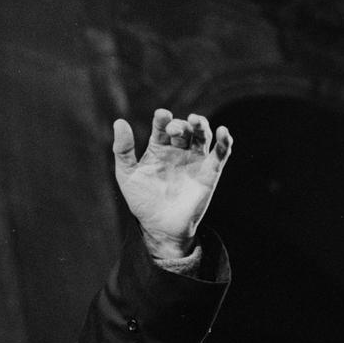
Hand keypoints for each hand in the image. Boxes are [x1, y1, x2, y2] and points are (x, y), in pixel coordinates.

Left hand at [111, 109, 232, 259]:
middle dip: (179, 124)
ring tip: (196, 120)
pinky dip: (224, 141)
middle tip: (173, 129)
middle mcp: (178, 150)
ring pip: (202, 135)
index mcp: (159, 148)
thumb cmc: (142, 201)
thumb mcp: (127, 174)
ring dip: (201, 125)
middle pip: (183, 128)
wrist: (160, 227)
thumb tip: (119, 122)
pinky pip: (220, 153)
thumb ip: (123, 150)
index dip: (162, 118)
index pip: (162, 126)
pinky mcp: (210, 172)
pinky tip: (222, 131)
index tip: (161, 115)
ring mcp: (195, 160)